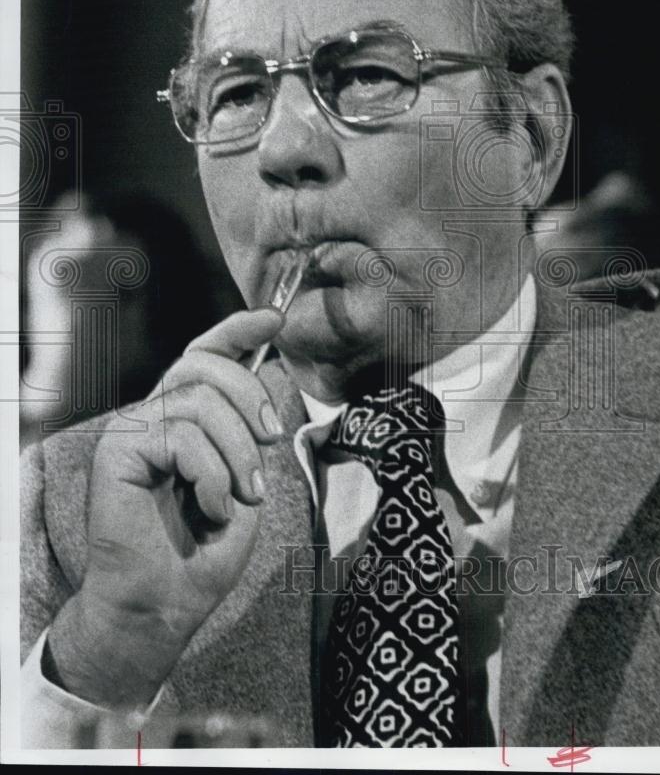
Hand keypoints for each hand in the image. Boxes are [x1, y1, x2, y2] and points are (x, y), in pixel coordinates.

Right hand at [47, 307, 285, 706]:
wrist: (164, 607)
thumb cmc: (203, 551)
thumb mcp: (242, 480)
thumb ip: (245, 433)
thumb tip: (264, 388)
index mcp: (184, 418)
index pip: (205, 354)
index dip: (238, 329)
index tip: (275, 318)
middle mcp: (155, 415)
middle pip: (205, 364)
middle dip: (251, 396)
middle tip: (271, 439)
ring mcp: (133, 429)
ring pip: (200, 400)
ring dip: (238, 452)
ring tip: (242, 496)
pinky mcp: (118, 449)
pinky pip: (182, 436)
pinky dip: (212, 475)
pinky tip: (210, 509)